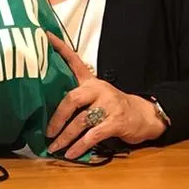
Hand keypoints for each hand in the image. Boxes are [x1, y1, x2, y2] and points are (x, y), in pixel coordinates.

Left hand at [44, 34, 165, 158]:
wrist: (143, 115)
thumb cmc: (113, 107)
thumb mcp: (97, 95)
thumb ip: (78, 95)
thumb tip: (47, 104)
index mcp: (91, 82)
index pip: (73, 61)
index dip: (59, 48)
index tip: (45, 35)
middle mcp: (99, 90)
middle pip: (72, 99)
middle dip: (57, 118)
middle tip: (47, 132)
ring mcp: (108, 105)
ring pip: (81, 122)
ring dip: (65, 137)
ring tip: (54, 147)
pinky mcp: (115, 121)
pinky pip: (92, 135)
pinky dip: (79, 147)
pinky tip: (70, 154)